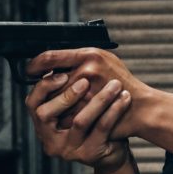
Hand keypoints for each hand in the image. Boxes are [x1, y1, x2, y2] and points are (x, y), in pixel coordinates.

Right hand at [25, 72, 132, 171]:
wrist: (112, 152)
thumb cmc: (92, 122)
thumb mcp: (75, 106)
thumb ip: (66, 87)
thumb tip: (59, 56)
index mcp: (43, 124)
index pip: (32, 103)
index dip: (43, 87)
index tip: (61, 73)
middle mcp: (50, 140)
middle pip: (46, 114)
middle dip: (66, 95)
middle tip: (85, 80)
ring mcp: (68, 150)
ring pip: (79, 121)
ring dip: (98, 99)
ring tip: (114, 85)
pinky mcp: (89, 154)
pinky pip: (101, 128)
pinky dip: (114, 110)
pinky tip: (124, 98)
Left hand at [26, 48, 148, 133]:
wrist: (141, 107)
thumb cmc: (124, 83)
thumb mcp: (104, 61)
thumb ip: (80, 60)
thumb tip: (51, 65)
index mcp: (90, 55)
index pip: (51, 57)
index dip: (36, 64)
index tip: (31, 70)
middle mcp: (88, 71)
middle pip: (50, 81)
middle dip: (46, 88)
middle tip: (44, 90)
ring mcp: (87, 93)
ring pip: (55, 100)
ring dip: (54, 104)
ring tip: (59, 105)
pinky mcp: (88, 112)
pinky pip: (65, 116)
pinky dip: (64, 118)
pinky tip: (69, 117)